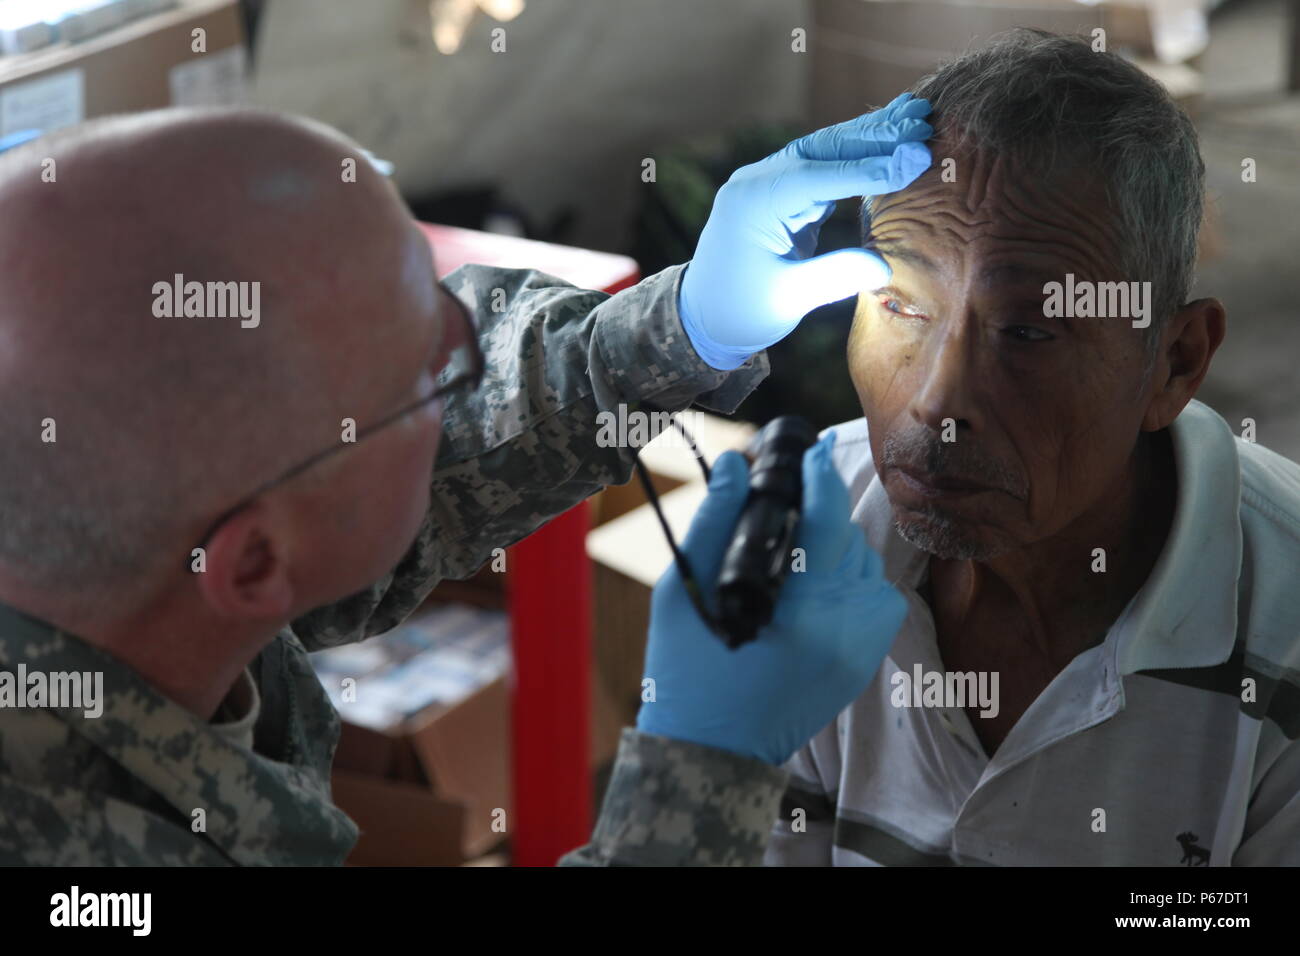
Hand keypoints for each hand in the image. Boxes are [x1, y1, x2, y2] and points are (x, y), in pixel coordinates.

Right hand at [636, 434, 908, 765]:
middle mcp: (843, 630)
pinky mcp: (864, 664)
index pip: (826, 522)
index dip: (819, 477)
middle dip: (820, 513)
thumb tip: (735, 464)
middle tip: (785, 504)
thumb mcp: (684, 591)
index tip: (810, 450)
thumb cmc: (686, 670)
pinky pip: (878, 599)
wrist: (711, 748)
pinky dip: (854, 582)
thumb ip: (712, 522)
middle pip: (848, 539)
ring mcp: (860, 650)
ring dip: (837, 547)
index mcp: (799, 612)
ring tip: (796, 549)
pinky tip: (818, 586)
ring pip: (867, 565)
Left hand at [679, 93, 932, 369]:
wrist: (703, 318)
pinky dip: (858, 155)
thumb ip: (833, 278)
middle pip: (823, 149)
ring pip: (826, 151)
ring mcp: (769, 183)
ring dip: (871, 136)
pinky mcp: (783, 192)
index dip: (868, 167)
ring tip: (917, 117)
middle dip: (875, 134)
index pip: (817, 176)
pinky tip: (891, 140)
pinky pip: (824, 166)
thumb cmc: (740, 312)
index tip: (914, 158)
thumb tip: (884, 266)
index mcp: (753, 202)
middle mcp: (758, 182)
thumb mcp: (788, 299)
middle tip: (924, 119)